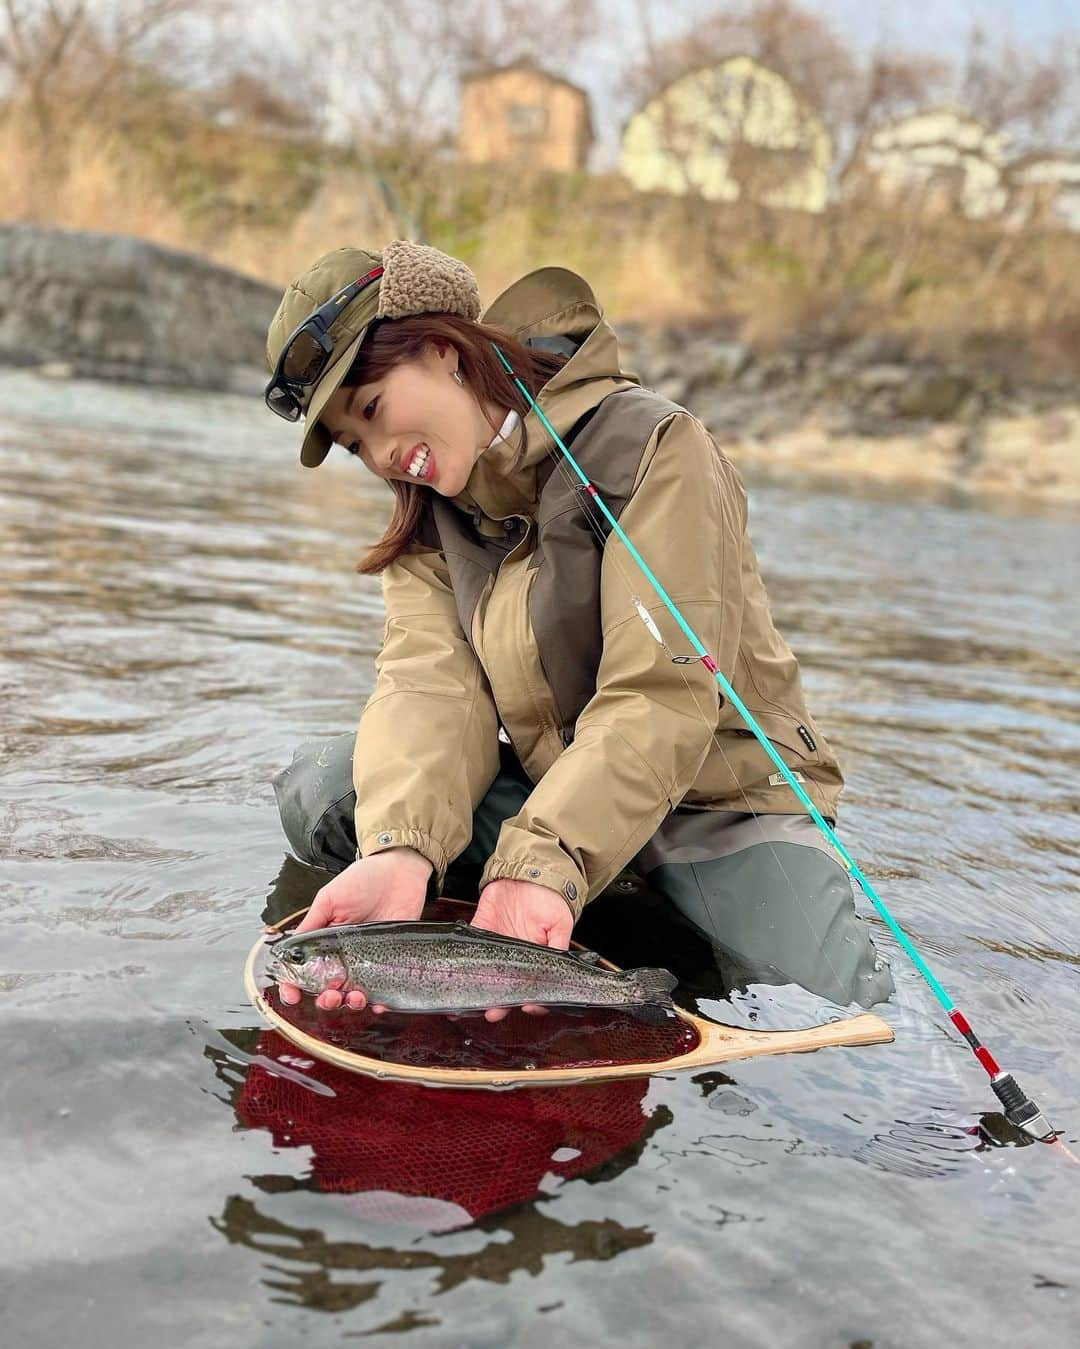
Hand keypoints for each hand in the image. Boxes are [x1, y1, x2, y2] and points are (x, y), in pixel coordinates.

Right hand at [278, 848, 430, 1012]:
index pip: (306, 971)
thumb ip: (311, 925)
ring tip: (355, 996)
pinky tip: (378, 1004)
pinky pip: (385, 990)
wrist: (399, 871)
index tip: (292, 996)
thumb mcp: (329, 899)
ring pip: (355, 994)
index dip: (295, 987)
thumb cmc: (363, 880)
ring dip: (351, 1003)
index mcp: (326, 943)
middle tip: (331, 995)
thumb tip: (287, 951)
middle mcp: (345, 956)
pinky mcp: (392, 961)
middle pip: (330, 989)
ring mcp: (369, 960)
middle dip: (326, 1000)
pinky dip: (380, 1003)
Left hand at [471, 877, 573, 1022]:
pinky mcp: (479, 932)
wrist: (529, 871)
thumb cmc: (550, 898)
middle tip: (493, 1013)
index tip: (526, 1008)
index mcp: (535, 958)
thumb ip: (558, 948)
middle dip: (499, 1003)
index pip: (533, 987)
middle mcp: (514, 958)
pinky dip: (458, 967)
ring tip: (467, 1006)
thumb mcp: (561, 924)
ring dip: (476, 992)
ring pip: (484, 976)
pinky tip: (453, 981)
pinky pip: (467, 952)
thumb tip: (559, 974)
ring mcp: (494, 947)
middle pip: (505, 987)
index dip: (530, 1001)